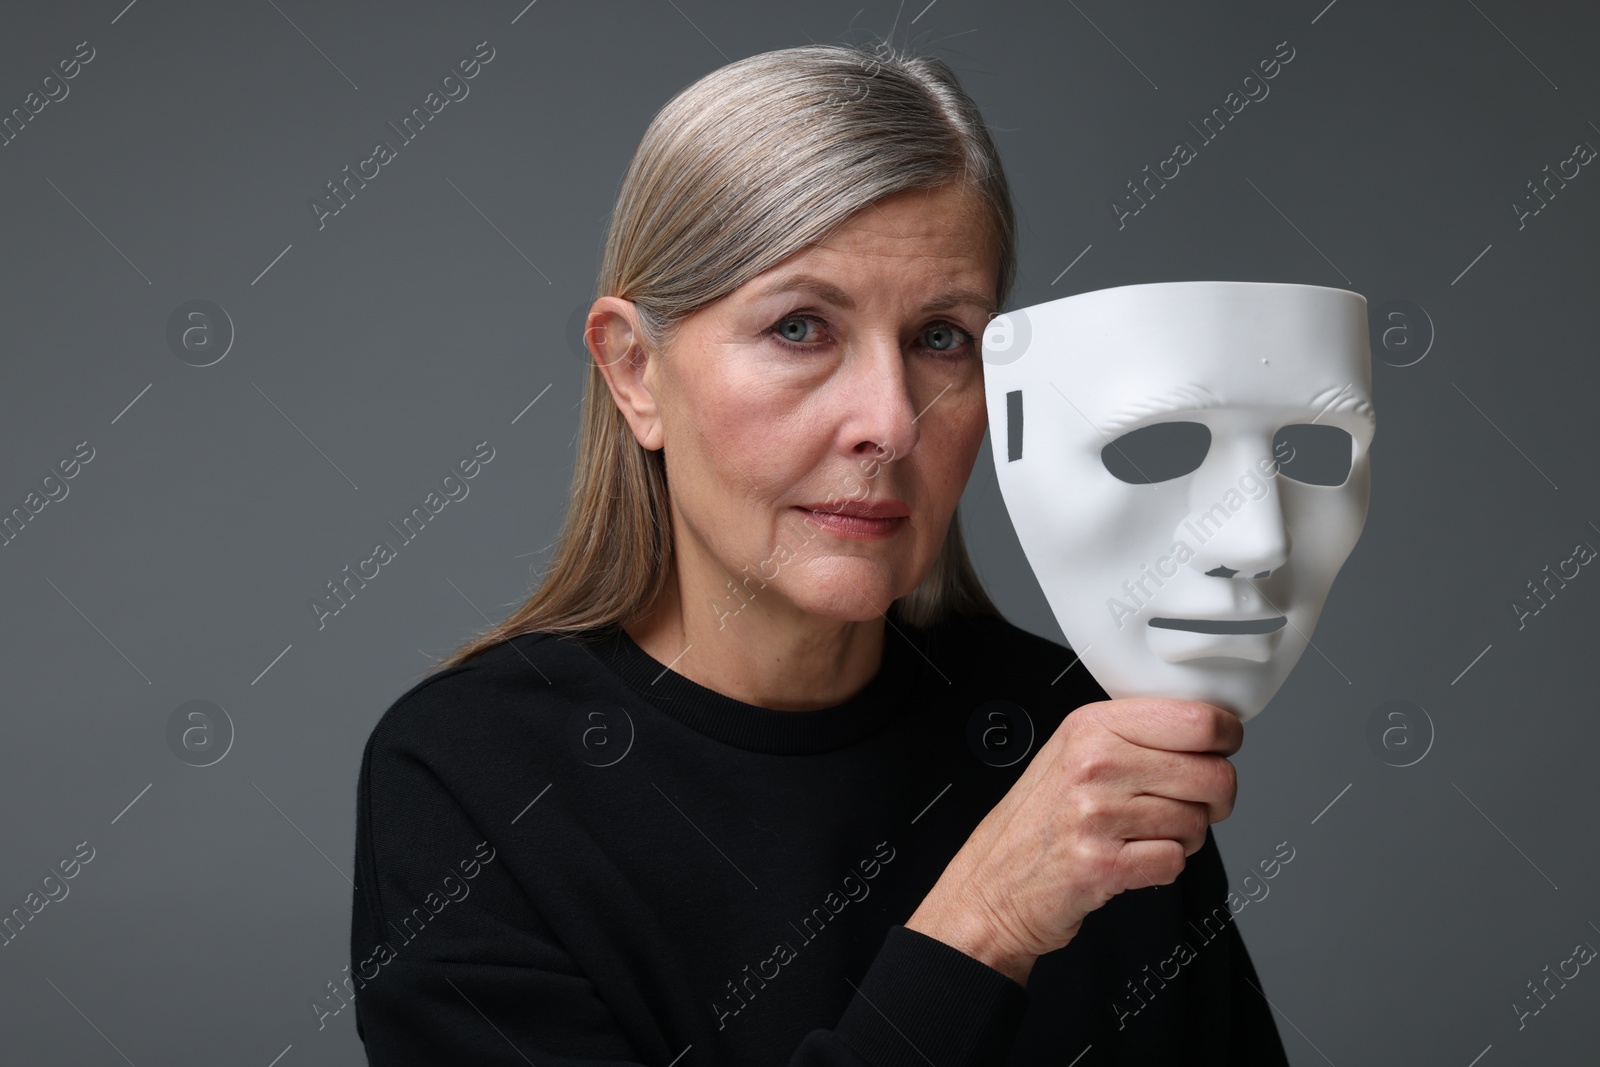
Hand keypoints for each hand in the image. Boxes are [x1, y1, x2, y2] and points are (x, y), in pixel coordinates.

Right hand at [906, 697, 1241, 984]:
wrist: (993, 884)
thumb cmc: (1040, 820)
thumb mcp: (1074, 752)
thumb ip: (1133, 735)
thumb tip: (1211, 731)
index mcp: (1093, 725)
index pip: (1199, 719)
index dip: (1226, 739)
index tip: (1222, 749)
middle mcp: (1095, 763)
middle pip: (1212, 774)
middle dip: (1215, 797)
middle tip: (1192, 804)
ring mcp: (1096, 814)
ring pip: (1198, 821)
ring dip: (1185, 836)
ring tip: (1145, 835)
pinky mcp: (1103, 864)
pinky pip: (1176, 861)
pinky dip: (1164, 867)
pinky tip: (1134, 859)